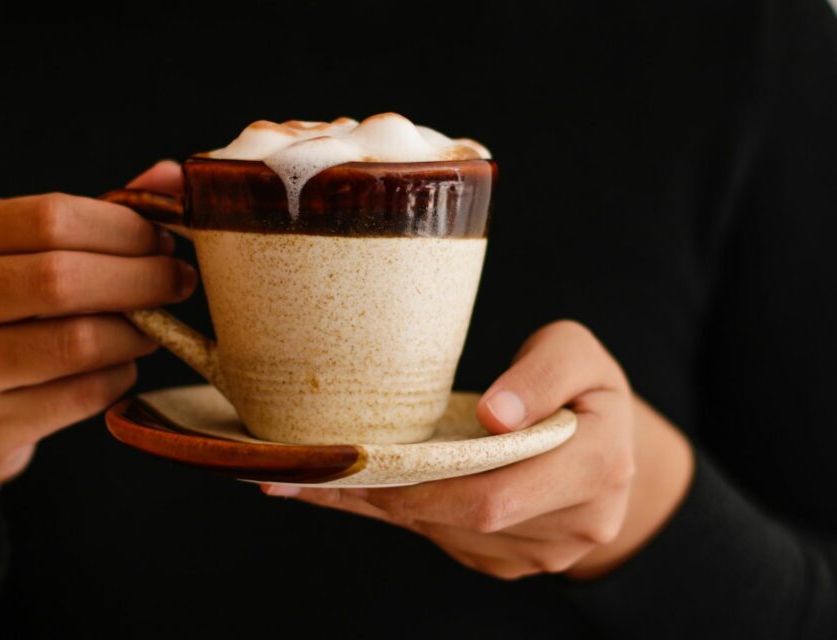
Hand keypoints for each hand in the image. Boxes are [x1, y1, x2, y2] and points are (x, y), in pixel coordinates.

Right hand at [0, 160, 191, 586]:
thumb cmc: (12, 315)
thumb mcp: (37, 251)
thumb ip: (103, 214)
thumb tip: (174, 174)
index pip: (52, 216)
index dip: (124, 229)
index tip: (165, 240)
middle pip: (62, 279)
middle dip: (140, 279)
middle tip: (179, 281)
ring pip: (78, 342)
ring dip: (135, 333)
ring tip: (151, 327)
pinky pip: (82, 395)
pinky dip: (118, 378)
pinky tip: (118, 367)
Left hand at [262, 320, 693, 579]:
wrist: (610, 446)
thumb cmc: (587, 388)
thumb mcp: (578, 353)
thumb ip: (544, 374)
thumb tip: (497, 415)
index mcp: (597, 469)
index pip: (497, 494)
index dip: (426, 486)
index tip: (364, 462)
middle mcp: (573, 525)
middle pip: (461, 519)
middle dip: (382, 495)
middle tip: (307, 471)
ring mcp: (539, 553)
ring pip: (442, 533)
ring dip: (373, 505)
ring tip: (302, 474)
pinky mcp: (508, 559)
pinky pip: (440, 538)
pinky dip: (390, 511)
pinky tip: (343, 487)